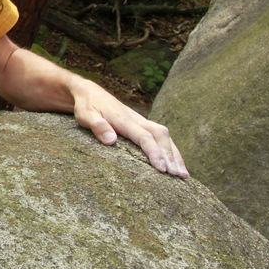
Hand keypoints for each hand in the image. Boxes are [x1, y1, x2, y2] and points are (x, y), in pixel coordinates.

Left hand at [71, 79, 188, 177]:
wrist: (90, 93)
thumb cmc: (87, 107)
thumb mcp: (85, 115)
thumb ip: (97, 126)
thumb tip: (111, 140)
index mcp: (124, 119)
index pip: (144, 137)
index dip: (154, 153)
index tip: (162, 169)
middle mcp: (137, 120)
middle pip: (160, 136)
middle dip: (171, 156)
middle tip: (178, 176)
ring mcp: (141, 122)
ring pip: (164, 136)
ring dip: (175, 154)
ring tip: (183, 175)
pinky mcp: (142, 125)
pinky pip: (161, 137)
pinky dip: (171, 150)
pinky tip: (177, 164)